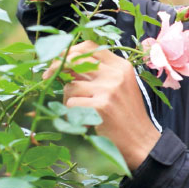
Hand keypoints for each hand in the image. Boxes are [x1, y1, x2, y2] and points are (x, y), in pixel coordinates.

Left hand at [47, 41, 159, 170]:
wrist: (141, 140)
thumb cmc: (126, 115)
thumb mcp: (120, 86)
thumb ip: (99, 73)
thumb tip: (64, 64)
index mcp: (121, 66)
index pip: (90, 47)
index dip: (70, 51)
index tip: (59, 60)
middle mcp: (116, 74)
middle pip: (75, 61)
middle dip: (56, 68)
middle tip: (47, 77)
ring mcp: (109, 89)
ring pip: (70, 86)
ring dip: (67, 99)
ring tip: (78, 110)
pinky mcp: (101, 106)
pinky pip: (71, 104)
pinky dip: (71, 113)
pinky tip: (83, 120)